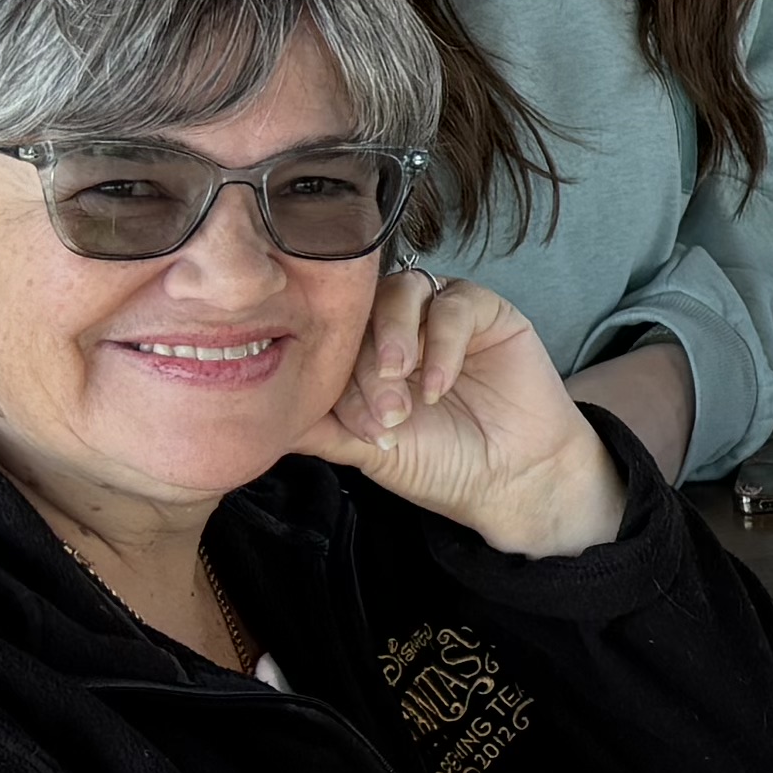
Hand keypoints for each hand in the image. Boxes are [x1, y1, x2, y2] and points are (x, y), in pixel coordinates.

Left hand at [303, 273, 623, 555]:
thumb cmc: (440, 464)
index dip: (338, 376)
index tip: (363, 428)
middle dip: (367, 363)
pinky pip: (453, 303)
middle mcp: (399, 327)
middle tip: (387, 410)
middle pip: (363, 312)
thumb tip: (260, 418)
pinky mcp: (484, 310)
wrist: (511, 479)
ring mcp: (439, 314)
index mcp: (364, 355)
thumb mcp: (366, 450)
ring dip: (395, 336)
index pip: (334, 340)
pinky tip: (441, 383)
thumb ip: (318, 427)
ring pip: (402, 292)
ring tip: (402, 379)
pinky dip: (442, 342)